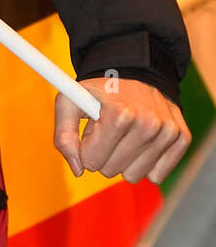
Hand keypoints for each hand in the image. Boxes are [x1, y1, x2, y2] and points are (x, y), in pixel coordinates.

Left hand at [54, 77, 190, 184]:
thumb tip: (78, 170)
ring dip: (125, 159)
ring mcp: (168, 132)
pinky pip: (157, 175)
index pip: (91, 161)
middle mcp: (148, 124)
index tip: (92, 129)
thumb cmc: (99, 90)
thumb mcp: (70, 101)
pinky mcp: (182, 138)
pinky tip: (141, 140)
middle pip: (111, 171)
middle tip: (108, 129)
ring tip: (124, 132)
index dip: (86, 147)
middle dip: (104, 154)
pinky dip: (146, 162)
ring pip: (134, 176)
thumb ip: (64, 135)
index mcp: (119, 114)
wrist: (135, 70)